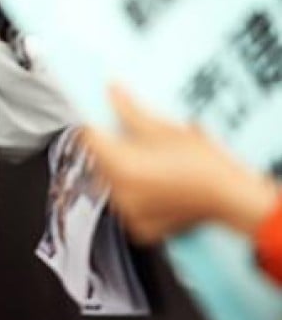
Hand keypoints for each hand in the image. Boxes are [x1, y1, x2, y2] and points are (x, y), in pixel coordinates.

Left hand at [82, 86, 276, 242]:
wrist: (231, 196)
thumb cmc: (204, 164)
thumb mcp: (164, 129)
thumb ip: (130, 111)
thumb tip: (113, 93)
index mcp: (120, 165)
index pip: (88, 137)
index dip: (95, 125)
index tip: (103, 119)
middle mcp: (119, 192)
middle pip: (97, 161)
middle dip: (110, 149)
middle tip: (137, 142)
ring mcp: (129, 212)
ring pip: (110, 184)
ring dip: (121, 173)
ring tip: (152, 165)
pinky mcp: (140, 227)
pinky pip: (126, 205)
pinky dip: (136, 196)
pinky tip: (157, 185)